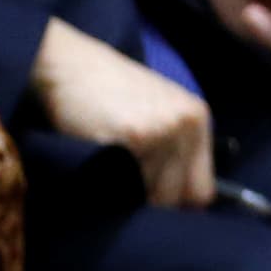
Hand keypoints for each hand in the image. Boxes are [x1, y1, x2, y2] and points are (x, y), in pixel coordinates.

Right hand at [28, 16, 214, 206]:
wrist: (67, 64)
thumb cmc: (107, 91)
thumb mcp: (157, 111)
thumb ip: (175, 150)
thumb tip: (181, 205)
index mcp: (196, 118)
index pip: (203, 191)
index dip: (177, 204)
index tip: (156, 206)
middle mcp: (184, 125)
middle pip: (174, 198)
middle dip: (148, 200)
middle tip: (121, 178)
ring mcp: (160, 131)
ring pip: (147, 196)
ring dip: (124, 192)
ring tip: (106, 160)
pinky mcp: (131, 137)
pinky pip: (121, 185)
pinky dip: (104, 183)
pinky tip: (95, 155)